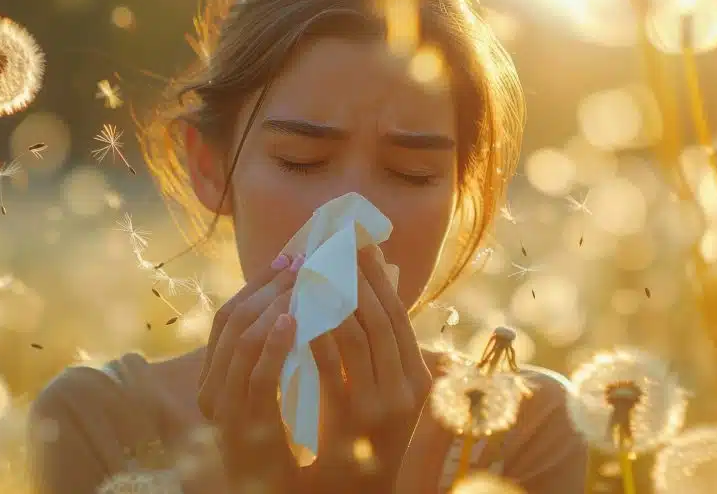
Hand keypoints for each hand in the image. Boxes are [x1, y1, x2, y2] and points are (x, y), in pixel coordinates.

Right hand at [196, 253, 303, 492]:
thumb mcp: (279, 393)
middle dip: (270, 287)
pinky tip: (295, 322)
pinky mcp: (243, 430)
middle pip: (233, 320)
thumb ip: (281, 353)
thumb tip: (305, 299)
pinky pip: (257, 379)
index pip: (228, 317)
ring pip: (241, 341)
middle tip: (304, 263)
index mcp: (215, 378)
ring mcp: (223, 410)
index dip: (258, 283)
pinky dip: (274, 346)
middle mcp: (211, 391)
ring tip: (304, 283)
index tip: (291, 257)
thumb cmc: (286, 448)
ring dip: (275, 306)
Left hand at [307, 245, 432, 492]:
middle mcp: (407, 388)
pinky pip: (329, 363)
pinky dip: (313, 332)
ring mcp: (380, 404)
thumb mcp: (387, 398)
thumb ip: (383, 357)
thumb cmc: (370, 444)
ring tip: (311, 271)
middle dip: (354, 278)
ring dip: (331, 298)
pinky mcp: (349, 418)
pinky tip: (297, 312)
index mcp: (419, 378)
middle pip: (379, 317)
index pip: (399, 316)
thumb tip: (368, 299)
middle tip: (332, 247)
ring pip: (356, 334)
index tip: (361, 247)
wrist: (363, 493)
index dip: (380, 279)